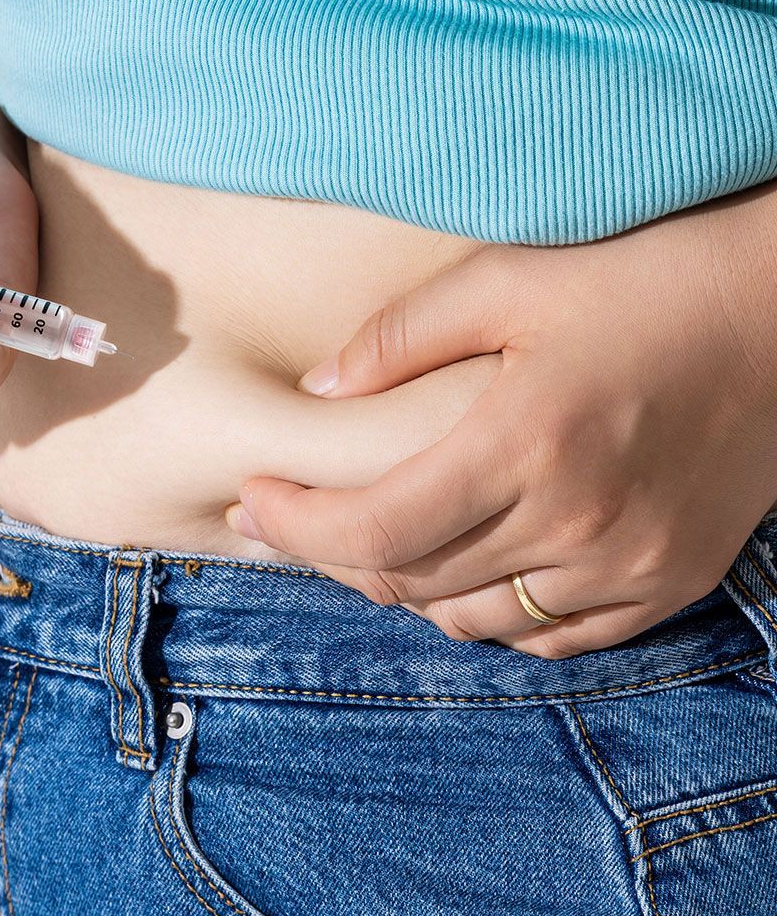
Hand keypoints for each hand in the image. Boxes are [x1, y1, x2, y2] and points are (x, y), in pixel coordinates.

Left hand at [226, 184, 776, 658]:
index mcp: (522, 443)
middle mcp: (573, 523)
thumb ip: (400, 337)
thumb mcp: (508, 279)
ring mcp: (626, 564)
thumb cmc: (640, 278)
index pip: (375, 527)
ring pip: (472, 619)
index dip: (295, 526)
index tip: (250, 500)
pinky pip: (550, 637)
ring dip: (405, 586)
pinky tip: (462, 570)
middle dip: (331, 552)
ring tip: (371, 538)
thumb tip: (317, 388)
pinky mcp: (666, 582)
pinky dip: (489, 614)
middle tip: (291, 514)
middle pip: (411, 580)